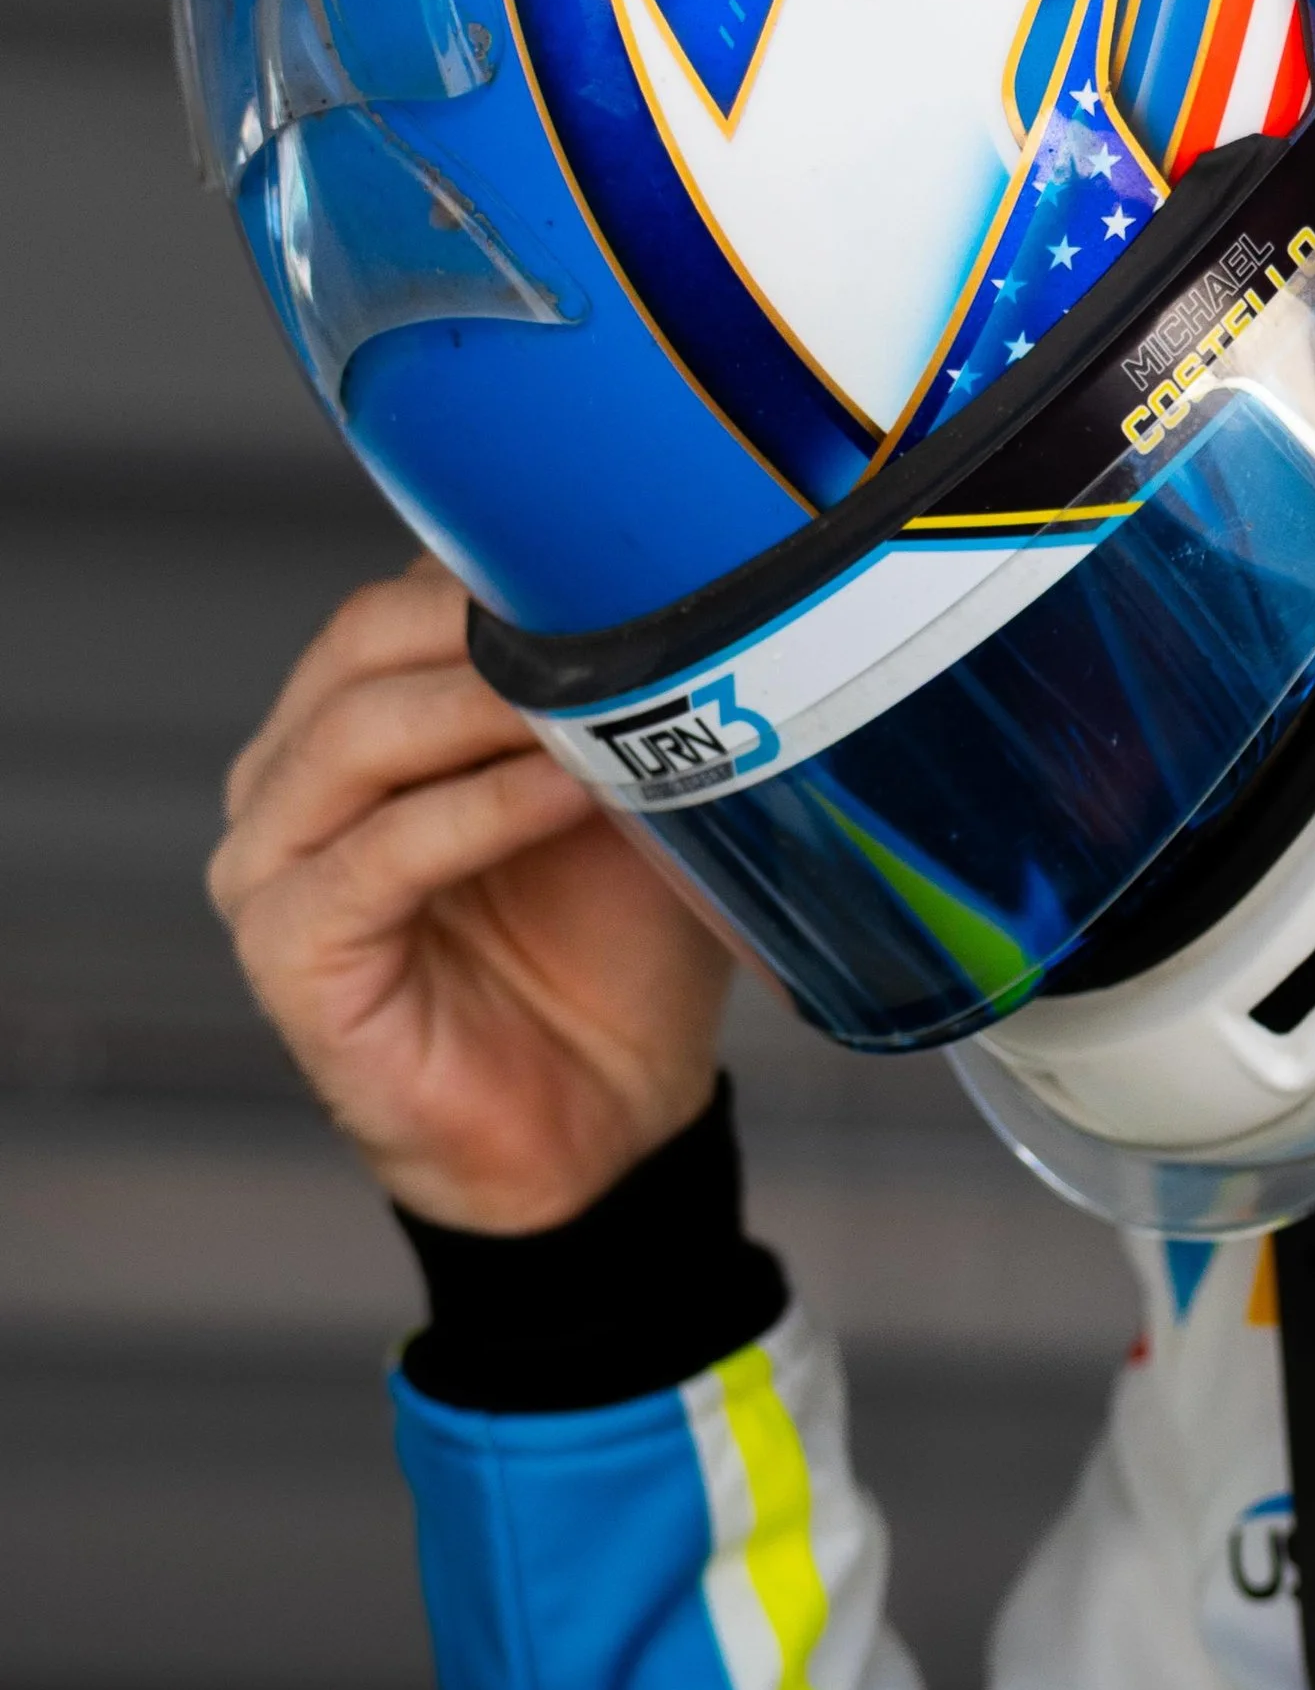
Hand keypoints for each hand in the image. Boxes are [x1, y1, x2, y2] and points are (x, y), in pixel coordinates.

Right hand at [209, 557, 734, 1231]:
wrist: (605, 1122)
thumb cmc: (606, 954)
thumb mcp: (629, 791)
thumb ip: (616, 697)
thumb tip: (666, 589)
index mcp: (352, 723)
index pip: (397, 603)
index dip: (498, 576)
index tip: (619, 567)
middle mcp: (290, 781)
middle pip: (362, 647)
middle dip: (489, 629)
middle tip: (609, 625)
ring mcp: (272, 866)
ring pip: (356, 737)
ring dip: (487, 709)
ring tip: (602, 702)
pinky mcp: (288, 953)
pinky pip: (376, 858)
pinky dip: (479, 812)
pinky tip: (569, 792)